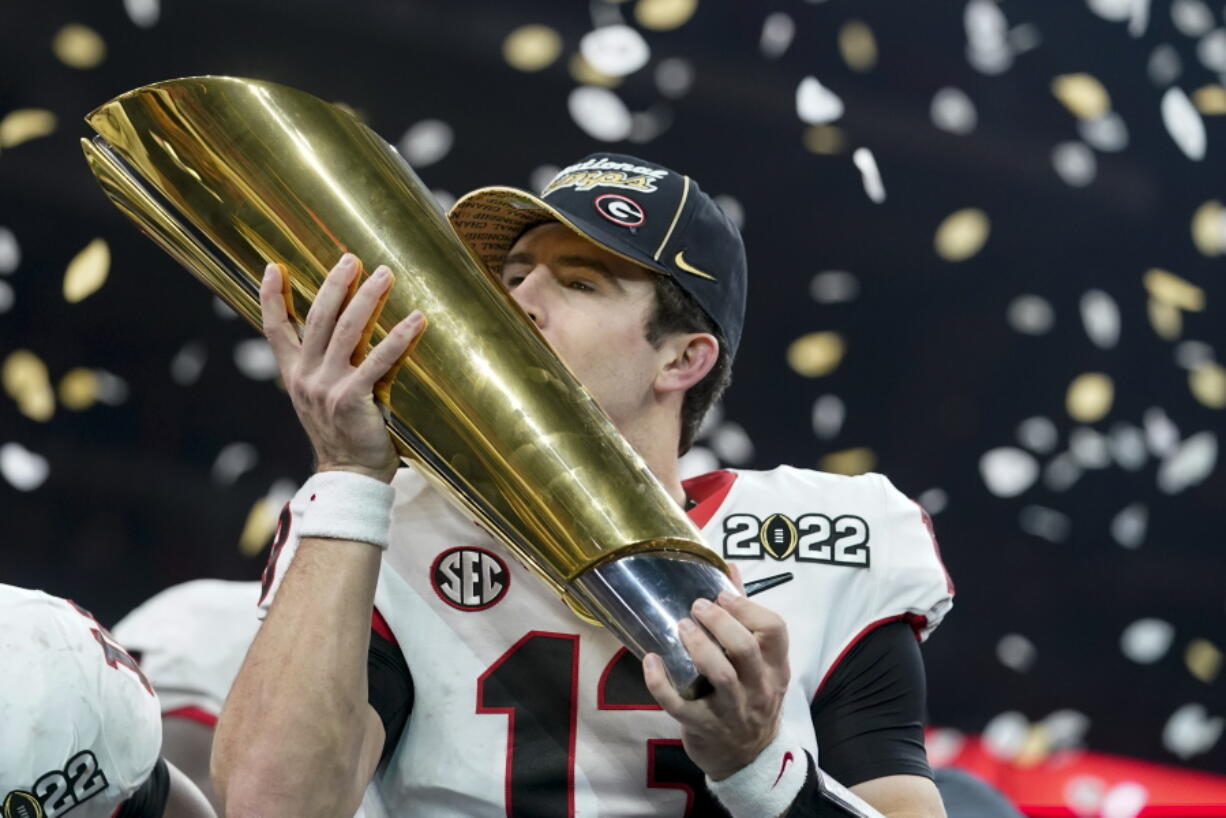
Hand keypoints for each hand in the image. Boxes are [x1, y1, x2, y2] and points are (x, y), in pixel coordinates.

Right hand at [261, 253, 425, 482]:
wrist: (350, 476)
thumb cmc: (344, 434)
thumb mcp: (323, 397)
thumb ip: (327, 366)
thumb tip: (348, 328)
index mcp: (294, 375)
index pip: (275, 329)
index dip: (271, 298)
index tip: (272, 267)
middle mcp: (306, 377)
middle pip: (318, 319)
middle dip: (335, 284)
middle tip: (353, 258)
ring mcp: (328, 388)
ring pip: (347, 331)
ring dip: (367, 298)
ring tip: (385, 274)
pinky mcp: (353, 400)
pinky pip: (378, 362)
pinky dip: (398, 338)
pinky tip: (416, 320)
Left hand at [642, 569, 790, 780]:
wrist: (748, 760)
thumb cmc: (750, 700)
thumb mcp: (760, 664)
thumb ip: (744, 617)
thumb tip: (728, 570)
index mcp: (774, 667)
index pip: (775, 630)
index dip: (748, 607)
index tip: (722, 596)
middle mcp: (758, 688)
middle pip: (746, 649)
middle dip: (720, 623)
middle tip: (697, 607)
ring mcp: (731, 710)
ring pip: (721, 676)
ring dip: (698, 647)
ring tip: (681, 627)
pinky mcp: (702, 726)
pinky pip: (680, 705)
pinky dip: (662, 682)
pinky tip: (651, 661)